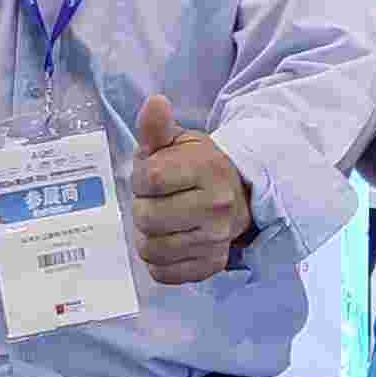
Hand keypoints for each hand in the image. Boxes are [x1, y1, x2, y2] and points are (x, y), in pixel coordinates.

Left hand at [129, 93, 253, 286]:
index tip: (152, 177)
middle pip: (147, 218)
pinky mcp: (210, 266)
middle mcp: (217, 207)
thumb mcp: (176, 142)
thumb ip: (157, 127)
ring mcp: (216, 240)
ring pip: (151, 249)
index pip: (149, 179)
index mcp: (208, 169)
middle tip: (159, 200)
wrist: (234, 195)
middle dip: (143, 207)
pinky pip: (163, 273)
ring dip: (147, 236)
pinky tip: (169, 241)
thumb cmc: (195, 167)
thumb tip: (155, 103)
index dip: (140, 179)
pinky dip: (158, 260)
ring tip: (162, 221)